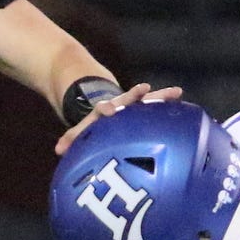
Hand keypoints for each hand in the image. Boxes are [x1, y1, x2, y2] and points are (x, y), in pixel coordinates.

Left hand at [55, 81, 184, 154]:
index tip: (109, 110)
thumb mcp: (83, 130)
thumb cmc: (96, 125)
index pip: (104, 110)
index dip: (106, 110)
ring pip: (147, 100)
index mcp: (105, 112)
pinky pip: (158, 104)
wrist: (106, 111)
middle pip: (128, 99)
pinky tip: (180, 94)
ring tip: (175, 91)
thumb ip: (73, 139)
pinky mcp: (146, 108)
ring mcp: (136, 106)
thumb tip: (59, 150)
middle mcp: (121, 105)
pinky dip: (168, 100)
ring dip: (160, 97)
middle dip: (135, 96)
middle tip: (143, 89)